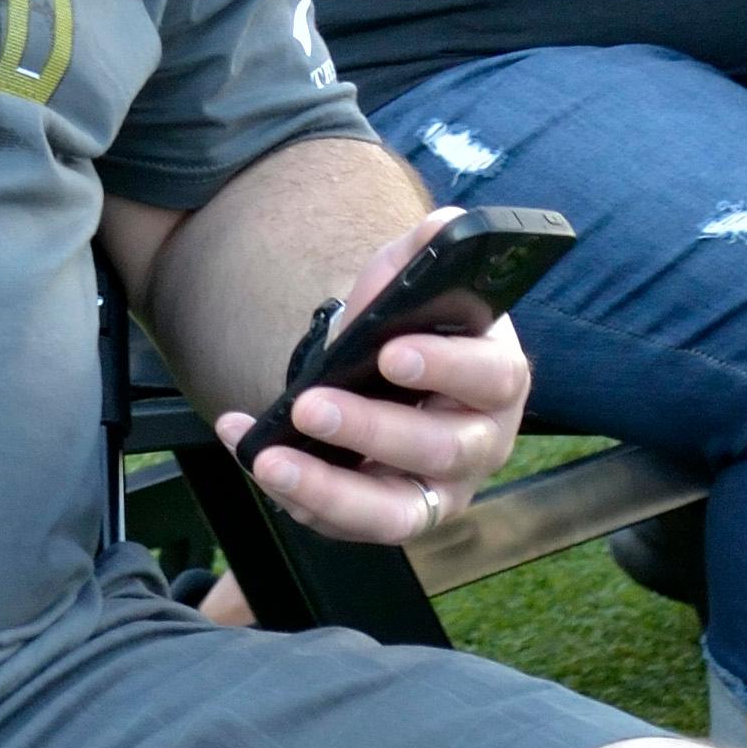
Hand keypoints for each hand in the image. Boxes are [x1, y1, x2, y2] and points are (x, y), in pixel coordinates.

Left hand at [216, 208, 530, 545]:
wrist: (388, 378)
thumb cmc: (413, 332)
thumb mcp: (411, 286)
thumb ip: (424, 254)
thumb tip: (445, 224)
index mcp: (495, 379)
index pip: (492, 377)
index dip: (448, 366)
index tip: (392, 350)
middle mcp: (478, 444)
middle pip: (441, 449)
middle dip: (371, 429)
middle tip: (311, 405)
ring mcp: (437, 489)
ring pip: (396, 511)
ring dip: (329, 489)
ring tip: (269, 459)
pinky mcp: (392, 515)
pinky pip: (348, 524)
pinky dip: (296, 495)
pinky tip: (251, 453)